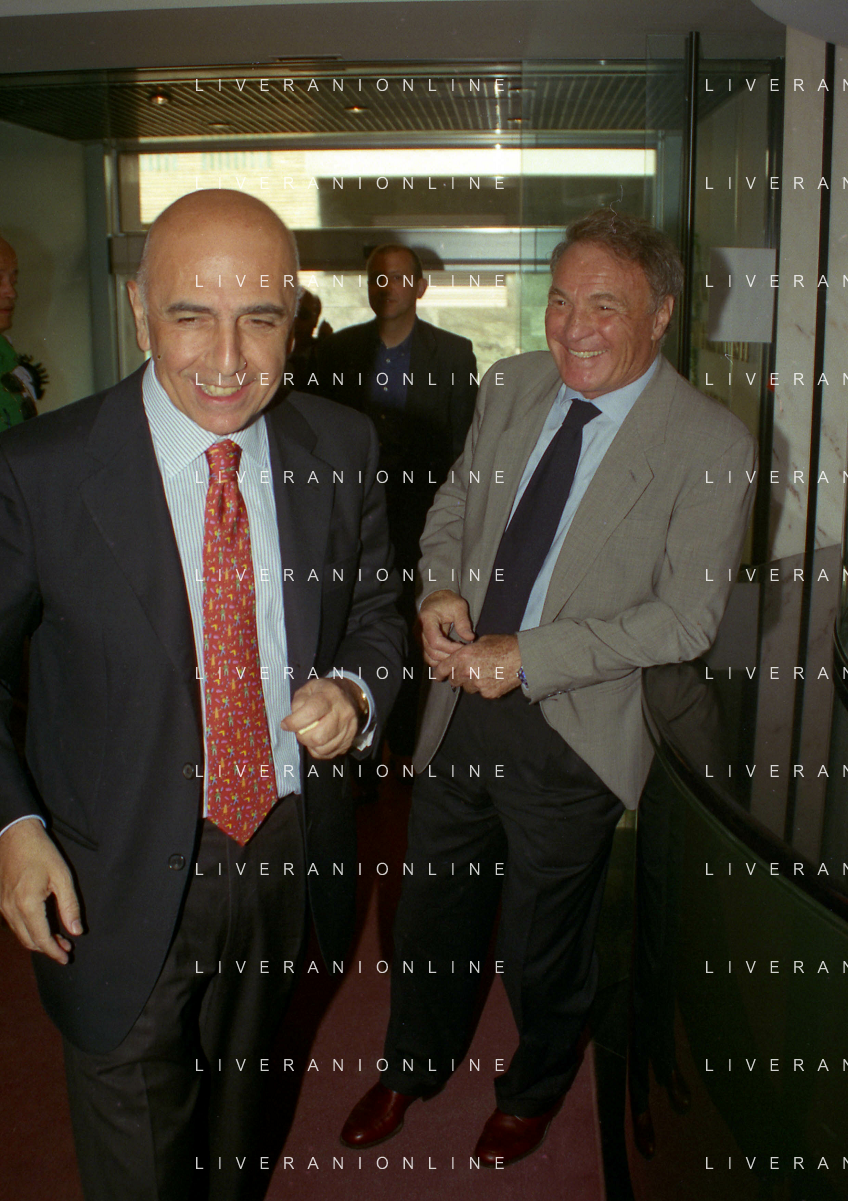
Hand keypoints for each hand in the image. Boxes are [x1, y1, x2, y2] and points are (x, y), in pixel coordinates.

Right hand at [0, 818, 82, 963]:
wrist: (15, 835)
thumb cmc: (41, 852)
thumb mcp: (62, 876)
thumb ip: (70, 905)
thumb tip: (76, 931)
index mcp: (27, 904)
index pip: (41, 938)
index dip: (54, 952)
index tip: (66, 958)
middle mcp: (11, 909)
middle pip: (29, 941)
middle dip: (47, 949)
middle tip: (66, 950)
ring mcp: (3, 906)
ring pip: (20, 934)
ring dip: (38, 941)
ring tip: (58, 940)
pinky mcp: (0, 901)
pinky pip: (14, 924)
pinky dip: (28, 931)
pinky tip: (42, 927)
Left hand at [282, 678, 364, 758]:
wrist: (349, 696)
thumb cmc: (324, 693)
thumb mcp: (308, 689)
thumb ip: (298, 703)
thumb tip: (292, 722)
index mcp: (330, 695)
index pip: (311, 713)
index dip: (294, 722)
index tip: (285, 724)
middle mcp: (343, 713)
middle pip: (318, 737)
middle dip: (303, 737)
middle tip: (300, 730)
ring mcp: (349, 729)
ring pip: (323, 748)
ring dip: (310, 745)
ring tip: (310, 734)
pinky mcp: (350, 741)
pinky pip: (328, 754)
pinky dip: (319, 750)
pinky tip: (318, 739)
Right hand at [417, 590, 474, 666]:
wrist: (436, 600)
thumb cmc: (447, 601)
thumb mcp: (459, 607)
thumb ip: (464, 622)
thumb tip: (470, 638)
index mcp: (427, 619)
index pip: (435, 641)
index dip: (450, 648)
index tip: (463, 646)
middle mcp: (418, 631)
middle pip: (433, 652)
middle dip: (449, 655)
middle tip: (463, 652)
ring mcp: (418, 639)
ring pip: (430, 658)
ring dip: (445, 660)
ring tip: (458, 653)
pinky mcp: (421, 644)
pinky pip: (429, 658)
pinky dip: (440, 660)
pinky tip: (451, 654)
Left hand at [434, 634, 521, 698]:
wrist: (524, 658)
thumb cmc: (504, 645)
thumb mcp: (482, 641)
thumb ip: (469, 651)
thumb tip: (464, 656)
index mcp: (463, 657)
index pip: (443, 668)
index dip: (438, 673)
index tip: (438, 676)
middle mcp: (467, 672)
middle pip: (454, 680)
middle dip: (458, 677)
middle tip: (467, 671)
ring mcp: (477, 685)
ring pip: (467, 688)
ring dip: (471, 683)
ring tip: (483, 674)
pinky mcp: (488, 693)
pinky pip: (480, 692)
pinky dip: (484, 687)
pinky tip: (493, 679)